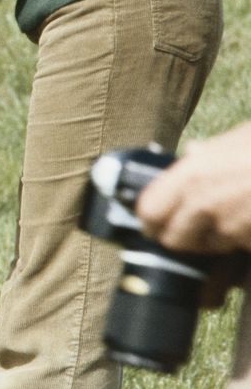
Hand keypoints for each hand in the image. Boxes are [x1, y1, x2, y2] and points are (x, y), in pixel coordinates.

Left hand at [136, 123, 250, 256]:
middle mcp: (206, 204)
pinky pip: (241, 250)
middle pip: (174, 240)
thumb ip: (210, 151)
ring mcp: (233, 229)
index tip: (155, 220)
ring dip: (217, 240)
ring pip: (211, 248)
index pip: (149, 211)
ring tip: (235, 215)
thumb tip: (193, 152)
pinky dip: (246, 242)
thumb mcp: (239, 138)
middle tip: (194, 227)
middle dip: (182, 237)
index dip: (151, 218)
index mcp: (193, 174)